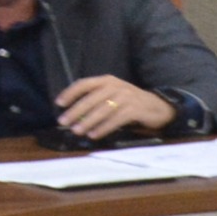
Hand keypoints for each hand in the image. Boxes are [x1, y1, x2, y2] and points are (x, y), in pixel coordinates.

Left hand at [52, 74, 173, 141]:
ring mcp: (127, 97)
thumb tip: (73, 114)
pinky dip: (104, 128)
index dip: (71, 93)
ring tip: (77, 131)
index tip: (59, 104)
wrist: (157, 107)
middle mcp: (116, 86)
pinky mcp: (135, 109)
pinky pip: (116, 119)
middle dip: (76, 110)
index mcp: (108, 81)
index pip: (85, 83)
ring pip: (103, 109)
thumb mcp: (113, 95)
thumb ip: (95, 100)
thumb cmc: (130, 102)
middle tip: (63, 122)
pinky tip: (94, 135)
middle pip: (92, 98)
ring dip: (88, 121)